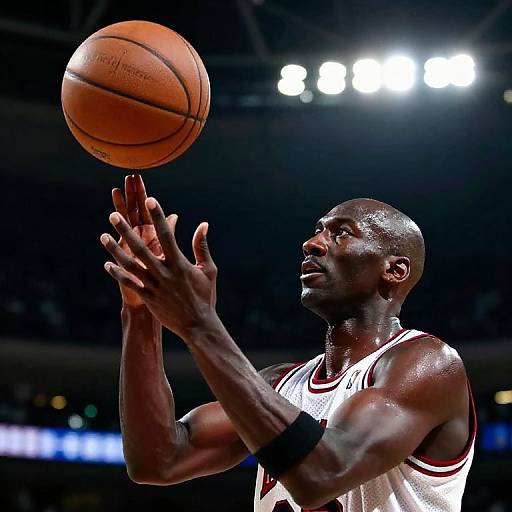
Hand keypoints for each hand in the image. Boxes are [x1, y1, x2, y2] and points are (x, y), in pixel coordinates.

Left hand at [100, 195, 217, 338]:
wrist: (198, 325)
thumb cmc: (205, 296)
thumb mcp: (208, 270)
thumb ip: (202, 246)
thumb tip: (203, 224)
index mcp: (179, 263)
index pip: (166, 235)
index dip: (158, 216)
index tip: (150, 200)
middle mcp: (164, 272)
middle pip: (141, 247)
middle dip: (126, 230)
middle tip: (114, 215)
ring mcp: (153, 285)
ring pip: (130, 264)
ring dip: (115, 250)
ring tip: (103, 237)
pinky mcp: (148, 297)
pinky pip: (129, 283)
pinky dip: (118, 274)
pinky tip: (107, 265)